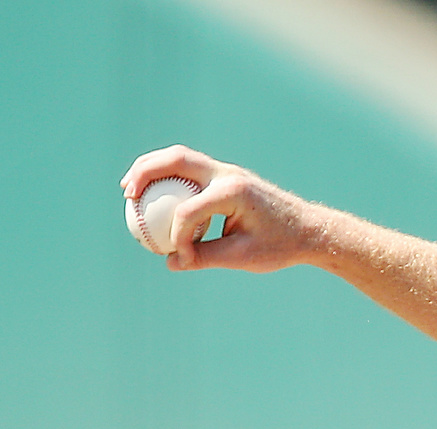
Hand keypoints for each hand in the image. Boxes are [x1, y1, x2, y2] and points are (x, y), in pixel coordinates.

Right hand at [119, 146, 324, 273]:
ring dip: (152, 168)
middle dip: (145, 173)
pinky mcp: (227, 176)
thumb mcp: (244, 257)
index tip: (180, 257)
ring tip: (130, 188)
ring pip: (180, 158)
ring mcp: (228, 171)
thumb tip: (172, 263)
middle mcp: (228, 174)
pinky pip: (190, 170)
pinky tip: (156, 195)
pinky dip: (169, 177)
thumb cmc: (281, 245)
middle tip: (126, 193)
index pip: (189, 209)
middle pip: (175, 160)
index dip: (177, 236)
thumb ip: (206, 258)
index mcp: (233, 193)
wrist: (310, 229)